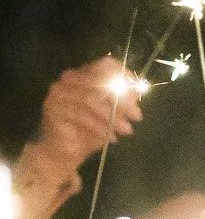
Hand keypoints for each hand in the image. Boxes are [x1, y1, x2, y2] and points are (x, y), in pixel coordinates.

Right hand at [24, 58, 145, 186]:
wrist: (63, 153)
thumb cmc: (88, 133)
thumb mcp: (111, 116)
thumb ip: (122, 102)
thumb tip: (137, 90)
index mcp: (84, 75)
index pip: (105, 65)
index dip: (123, 78)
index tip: (137, 95)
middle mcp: (69, 79)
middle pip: (100, 81)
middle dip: (122, 100)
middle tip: (137, 116)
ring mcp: (59, 92)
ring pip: (90, 99)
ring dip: (113, 116)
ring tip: (127, 130)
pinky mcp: (54, 108)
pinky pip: (81, 115)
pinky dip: (100, 126)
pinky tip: (112, 138)